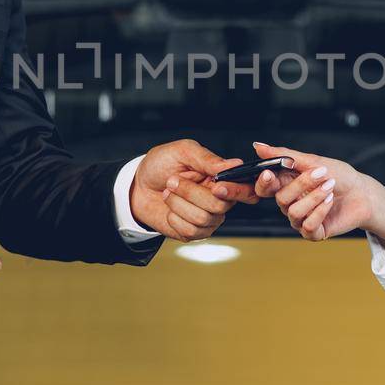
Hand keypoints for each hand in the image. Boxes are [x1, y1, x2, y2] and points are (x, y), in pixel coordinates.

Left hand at [130, 139, 250, 240]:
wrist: (138, 186)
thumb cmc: (160, 165)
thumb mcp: (182, 151)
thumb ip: (207, 158)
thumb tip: (234, 164)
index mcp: (222, 178)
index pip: (246, 190)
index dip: (236, 191)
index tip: (216, 186)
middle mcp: (219, 199)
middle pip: (219, 205)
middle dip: (190, 192)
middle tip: (173, 180)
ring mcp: (208, 218)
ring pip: (203, 219)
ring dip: (178, 204)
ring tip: (168, 192)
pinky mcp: (194, 232)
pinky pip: (190, 231)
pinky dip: (174, 218)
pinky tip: (170, 209)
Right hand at [250, 141, 384, 240]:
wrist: (363, 193)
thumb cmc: (340, 176)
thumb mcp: (313, 161)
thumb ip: (285, 156)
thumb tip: (259, 146)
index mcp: (287, 185)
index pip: (265, 187)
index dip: (263, 182)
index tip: (269, 173)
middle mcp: (291, 203)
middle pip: (280, 198)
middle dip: (302, 184)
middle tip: (321, 173)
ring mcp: (301, 219)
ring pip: (293, 212)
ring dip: (315, 197)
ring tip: (330, 187)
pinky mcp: (313, 232)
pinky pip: (307, 225)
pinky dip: (320, 211)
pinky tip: (330, 201)